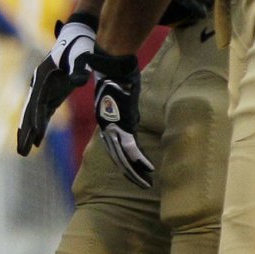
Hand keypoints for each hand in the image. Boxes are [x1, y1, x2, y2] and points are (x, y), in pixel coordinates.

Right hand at [16, 14, 99, 156]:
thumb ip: (78, 69)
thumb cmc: (78, 47)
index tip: (35, 133)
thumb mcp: (80, 57)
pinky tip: (39, 141)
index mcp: (43, 76)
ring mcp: (44, 89)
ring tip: (25, 152)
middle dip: (25, 132)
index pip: (37, 101)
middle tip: (21, 152)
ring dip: (30, 133)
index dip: (36, 117)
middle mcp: (39, 84)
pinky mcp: (52, 93)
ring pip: (34, 115)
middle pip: (29, 112)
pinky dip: (40, 126)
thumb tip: (79, 81)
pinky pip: (43, 113)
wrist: (77, 37)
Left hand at [87, 49, 152, 187]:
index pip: (113, 149)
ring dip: (135, 171)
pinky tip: (148, 170)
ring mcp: (114, 128)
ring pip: (124, 156)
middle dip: (129, 173)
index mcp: (106, 123)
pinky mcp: (123, 125)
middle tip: (140, 185)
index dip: (122, 162)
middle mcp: (108, 128)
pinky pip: (131, 148)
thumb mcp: (118, 98)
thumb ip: (123, 110)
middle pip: (118, 157)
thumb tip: (130, 117)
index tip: (130, 172)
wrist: (112, 68)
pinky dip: (139, 160)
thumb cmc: (116, 78)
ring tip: (145, 183)